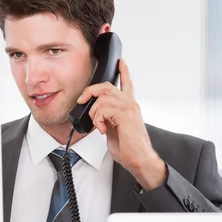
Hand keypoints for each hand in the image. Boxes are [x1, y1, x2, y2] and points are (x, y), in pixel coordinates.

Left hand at [77, 59, 166, 190]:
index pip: (127, 84)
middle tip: (82, 101)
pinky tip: (102, 129)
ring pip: (102, 98)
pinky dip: (98, 119)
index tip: (121, 62)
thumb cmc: (129, 149)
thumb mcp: (114, 130)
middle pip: (107, 86)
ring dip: (93, 112)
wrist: (139, 159)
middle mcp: (131, 104)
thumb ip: (108, 119)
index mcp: (129, 107)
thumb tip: (97, 117)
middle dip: (90, 91)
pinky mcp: (125, 114)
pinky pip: (103, 108)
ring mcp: (129, 108)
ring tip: (97, 125)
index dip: (124, 72)